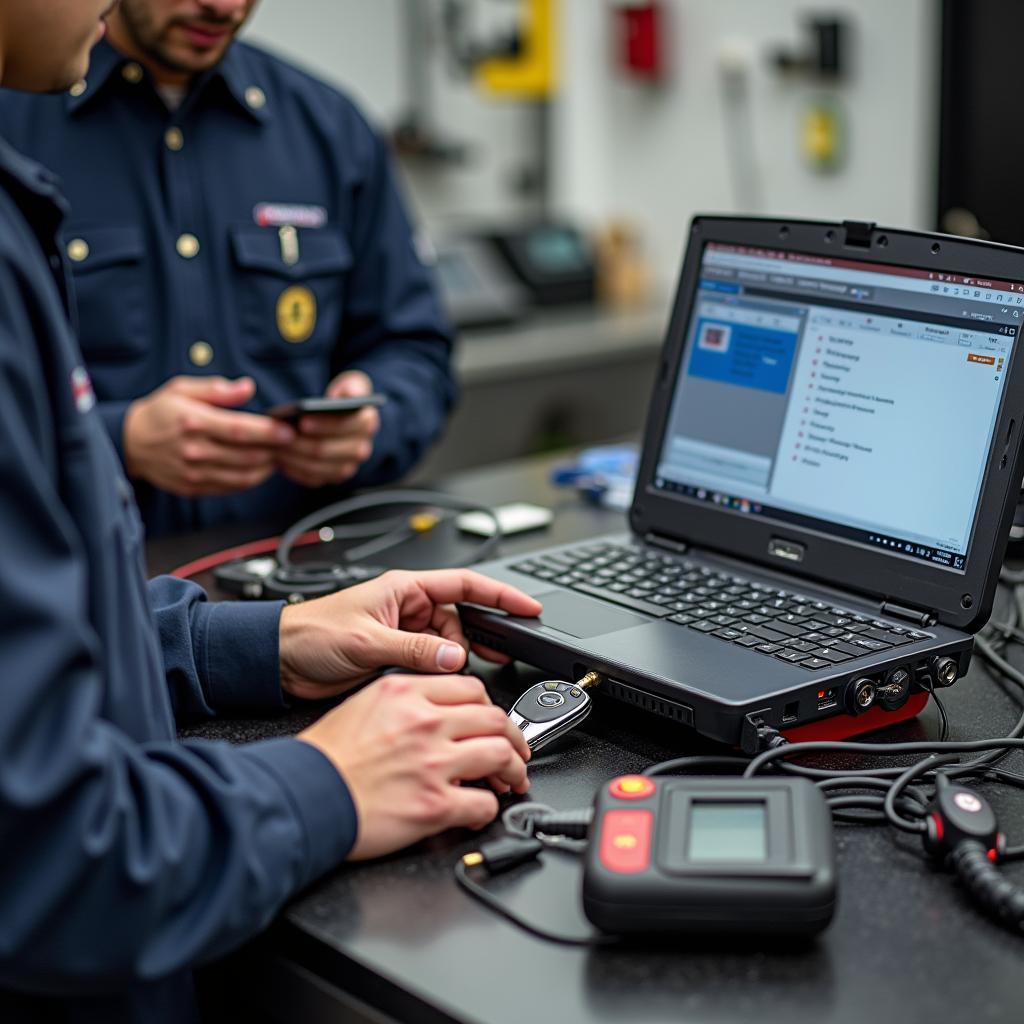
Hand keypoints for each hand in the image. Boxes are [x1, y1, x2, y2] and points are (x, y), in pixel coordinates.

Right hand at [123, 376, 294, 496]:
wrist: (131, 443)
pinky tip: (260, 469)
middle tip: (290, 444)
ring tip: (278, 456)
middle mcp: (194, 450)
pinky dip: (251, 479)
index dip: (268, 432)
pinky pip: (231, 487)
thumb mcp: (183, 389)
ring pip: (243, 475)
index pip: (240, 430)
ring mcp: (194, 472)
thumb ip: (217, 389)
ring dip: (267, 467)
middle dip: (274, 450)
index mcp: (194, 421)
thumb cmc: (160, 412)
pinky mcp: (194, 487)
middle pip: (247, 455)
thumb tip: (247, 387)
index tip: (288, 431)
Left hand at [276, 370, 380, 487]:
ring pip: (317, 467)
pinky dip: (295, 470)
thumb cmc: (341, 397)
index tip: (302, 420)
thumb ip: (353, 386)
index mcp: (367, 423)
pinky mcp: (334, 477)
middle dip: (301, 443)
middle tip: (278, 436)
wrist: (339, 418)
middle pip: (327, 449)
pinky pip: (313, 479)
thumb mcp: (350, 384)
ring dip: (294, 457)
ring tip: (274, 446)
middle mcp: (361, 449)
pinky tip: (280, 460)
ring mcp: (348, 466)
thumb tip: (351, 395)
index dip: (324, 424)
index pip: (346, 426)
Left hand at [279, 569, 542, 699]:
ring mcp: (403, 632)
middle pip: (461, 618)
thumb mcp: (367, 641)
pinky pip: (433, 661)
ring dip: (457, 658)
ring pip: (449, 643)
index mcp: (404, 589)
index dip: (500, 594)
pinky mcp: (396, 655)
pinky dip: (441, 671)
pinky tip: (442, 682)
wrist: (278, 660)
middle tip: (500, 653)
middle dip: (479, 636)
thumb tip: (454, 656)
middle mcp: (407, 607)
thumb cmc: (310, 635)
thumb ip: (415, 648)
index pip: (464, 585)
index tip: (528, 607)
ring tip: (458, 674)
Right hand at [298, 673, 530, 859]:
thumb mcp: (362, 705)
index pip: (471, 688)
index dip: (490, 706)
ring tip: (511, 780)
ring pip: (499, 756)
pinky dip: (489, 808)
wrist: (300, 796)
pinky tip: (481, 809)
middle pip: (494, 718)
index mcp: (406, 694)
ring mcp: (433, 763)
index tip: (493, 719)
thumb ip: (404, 702)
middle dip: (513, 738)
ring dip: (512, 771)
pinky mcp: (434, 805)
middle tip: (515, 752)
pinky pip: (483, 804)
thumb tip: (436, 712)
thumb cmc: (323, 758)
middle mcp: (425, 723)